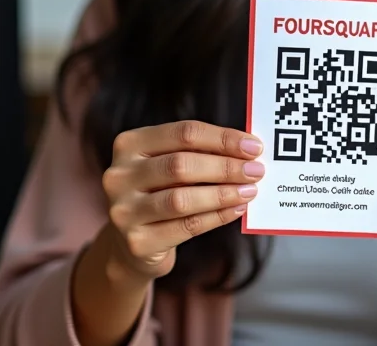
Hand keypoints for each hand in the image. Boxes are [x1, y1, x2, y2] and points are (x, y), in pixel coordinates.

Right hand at [102, 120, 263, 281]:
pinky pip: (186, 227)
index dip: (223, 138)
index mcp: (130, 144)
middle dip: (225, 167)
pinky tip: (236, 209)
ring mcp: (124, 211)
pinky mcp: (137, 242)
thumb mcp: (171, 163)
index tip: (253, 147)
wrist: (132, 244)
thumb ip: (201, 152)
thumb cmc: (161, 191)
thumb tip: (248, 149)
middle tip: (256, 170)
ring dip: (223, 193)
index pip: (184, 132)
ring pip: (182, 199)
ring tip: (250, 191)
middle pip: (181, 164)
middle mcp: (120, 175)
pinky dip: (217, 217)